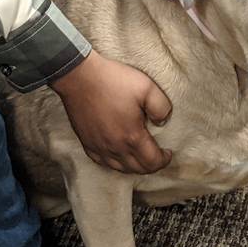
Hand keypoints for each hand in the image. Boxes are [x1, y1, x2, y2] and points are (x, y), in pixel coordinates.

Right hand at [50, 51, 172, 173]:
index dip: (163, 160)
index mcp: (132, 136)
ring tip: (139, 156)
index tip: (167, 153)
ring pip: (119, 168)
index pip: (152, 162)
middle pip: (137, 169)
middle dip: (150, 166)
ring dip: (133, 166)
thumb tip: (162, 122)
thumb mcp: (147, 87)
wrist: (80, 77)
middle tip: (156, 156)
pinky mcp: (86, 142)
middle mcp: (115, 147)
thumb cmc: (113, 81)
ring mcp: (99, 146)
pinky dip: (113, 163)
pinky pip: (102, 162)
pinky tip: (117, 155)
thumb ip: (161, 107)